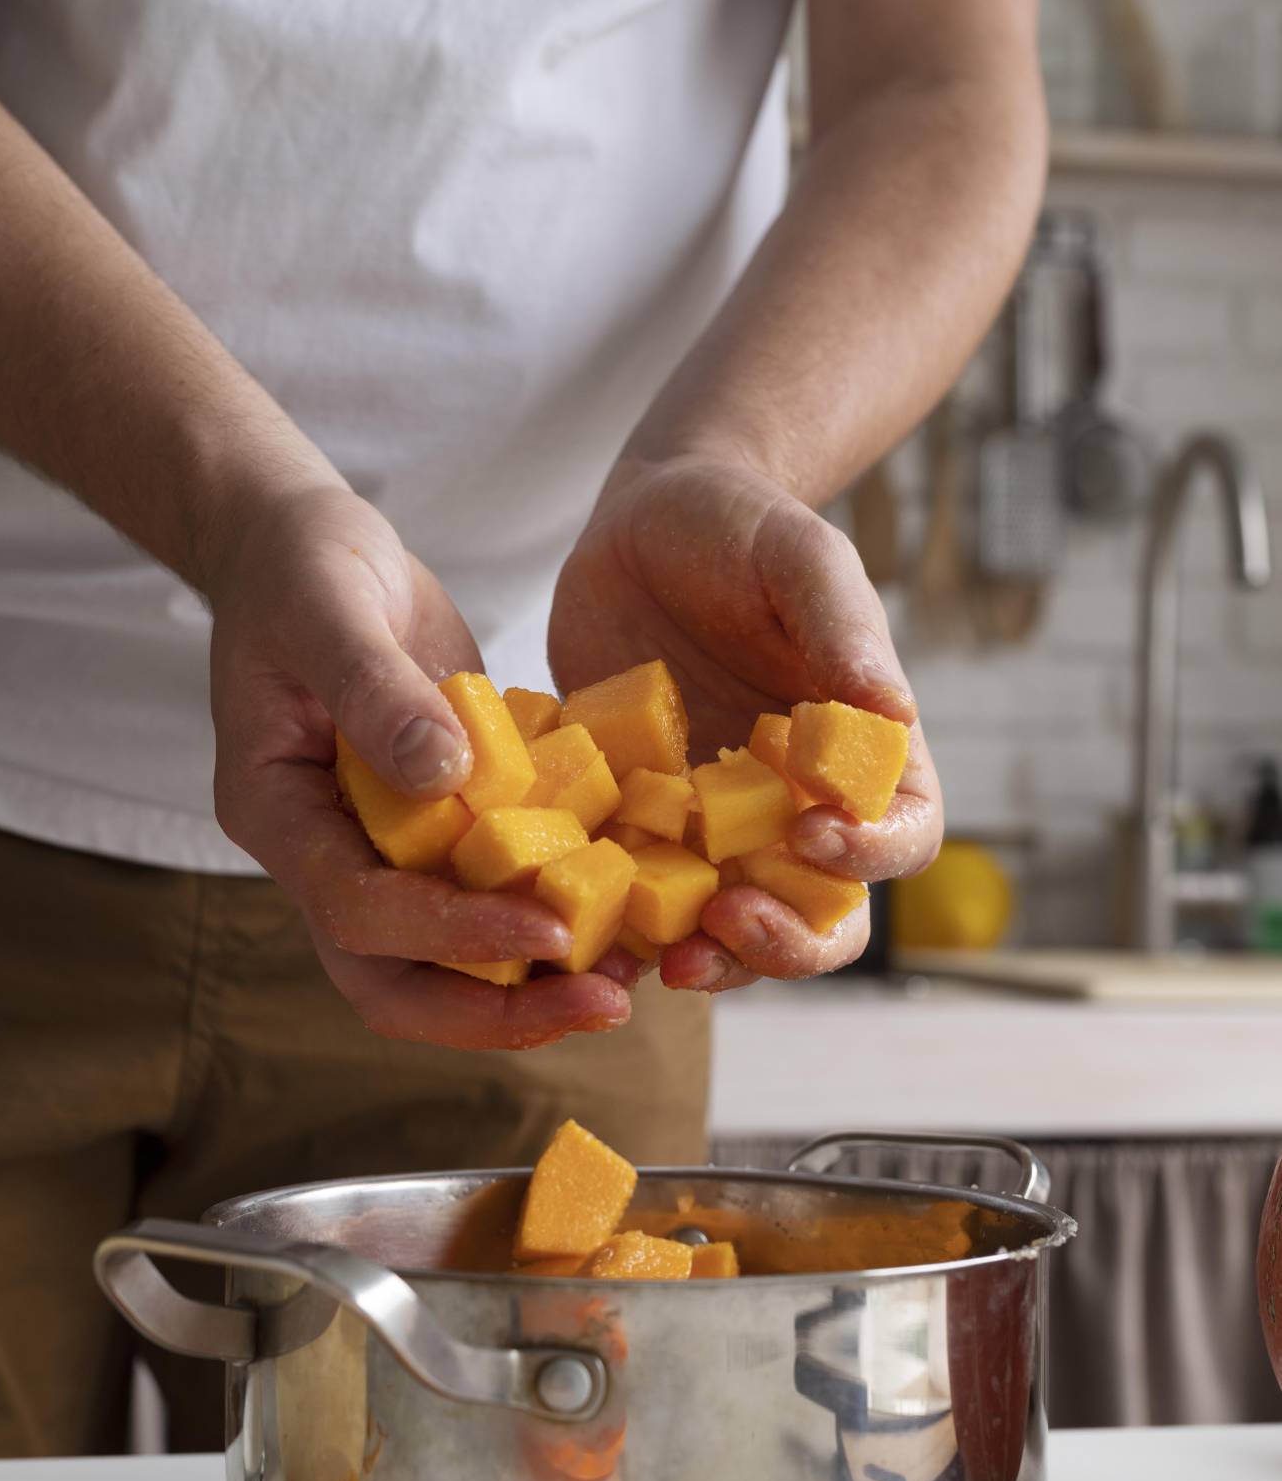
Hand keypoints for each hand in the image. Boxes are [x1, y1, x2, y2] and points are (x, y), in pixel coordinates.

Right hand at [209, 483, 632, 1047]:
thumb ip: (376, 690)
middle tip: (604, 1004)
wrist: (310, 549)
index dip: (450, 933)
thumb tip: (445, 775)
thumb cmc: (303, 565)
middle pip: (396, 982)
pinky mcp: (441, 832)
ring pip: (447, 964)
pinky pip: (493, 898)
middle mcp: (327, 855)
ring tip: (632, 977)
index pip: (355, 910)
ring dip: (534, 985)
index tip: (547, 928)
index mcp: (277, 813)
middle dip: (497, 1010)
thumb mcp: (331, 607)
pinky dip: (555, 916)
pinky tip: (633, 913)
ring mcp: (383, 852)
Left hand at [549, 457, 941, 990]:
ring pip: (731, 928)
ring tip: (657, 958)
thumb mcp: (797, 556)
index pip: (902, 832)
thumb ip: (843, 626)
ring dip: (704, 957)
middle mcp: (799, 808)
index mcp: (865, 754)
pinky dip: (619, 927)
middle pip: (823, 915)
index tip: (813, 835)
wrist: (642, 522)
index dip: (870, 854)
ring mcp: (719, 828)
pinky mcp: (642, 826)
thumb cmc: (740, 527)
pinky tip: (578, 928)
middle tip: (726, 922)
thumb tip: (894, 709)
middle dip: (783, 942)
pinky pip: (638, 898)